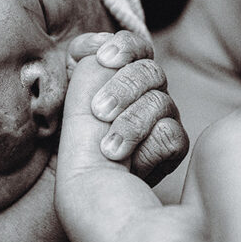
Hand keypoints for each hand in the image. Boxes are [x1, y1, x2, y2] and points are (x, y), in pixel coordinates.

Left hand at [68, 31, 188, 185]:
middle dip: (123, 87)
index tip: (102, 58)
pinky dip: (147, 149)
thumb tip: (96, 49)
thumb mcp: (67, 105)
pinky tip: (129, 165)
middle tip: (99, 112)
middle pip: (149, 71)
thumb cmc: (72, 149)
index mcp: (120, 76)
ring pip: (161, 102)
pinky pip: (170, 135)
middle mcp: (145, 93)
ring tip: (108, 150)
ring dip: (131, 124)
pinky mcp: (173, 146)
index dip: (122, 47)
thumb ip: (82, 70)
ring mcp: (162, 118)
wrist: (82, 194)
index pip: (133, 47)